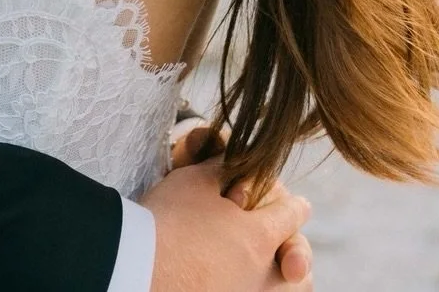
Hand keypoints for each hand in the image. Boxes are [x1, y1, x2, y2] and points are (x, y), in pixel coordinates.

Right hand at [143, 158, 312, 291]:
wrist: (138, 271)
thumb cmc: (166, 223)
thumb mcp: (194, 181)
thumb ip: (223, 168)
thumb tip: (237, 160)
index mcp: (259, 236)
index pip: (291, 216)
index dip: (294, 206)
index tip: (300, 205)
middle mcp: (262, 275)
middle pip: (299, 270)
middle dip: (296, 253)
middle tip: (291, 253)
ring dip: (284, 281)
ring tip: (278, 274)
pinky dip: (258, 290)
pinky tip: (245, 284)